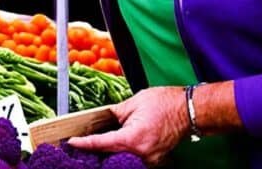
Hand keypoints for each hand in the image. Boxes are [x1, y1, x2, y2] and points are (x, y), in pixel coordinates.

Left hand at [67, 86, 188, 166]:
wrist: (189, 110)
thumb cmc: (165, 103)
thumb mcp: (133, 102)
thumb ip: (114, 113)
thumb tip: (101, 119)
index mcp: (134, 138)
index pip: (102, 144)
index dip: (85, 143)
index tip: (72, 143)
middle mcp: (142, 153)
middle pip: (111, 156)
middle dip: (96, 151)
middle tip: (81, 144)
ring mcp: (150, 159)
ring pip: (122, 159)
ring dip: (110, 152)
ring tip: (98, 144)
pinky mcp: (155, 159)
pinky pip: (135, 158)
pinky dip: (124, 153)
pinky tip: (117, 146)